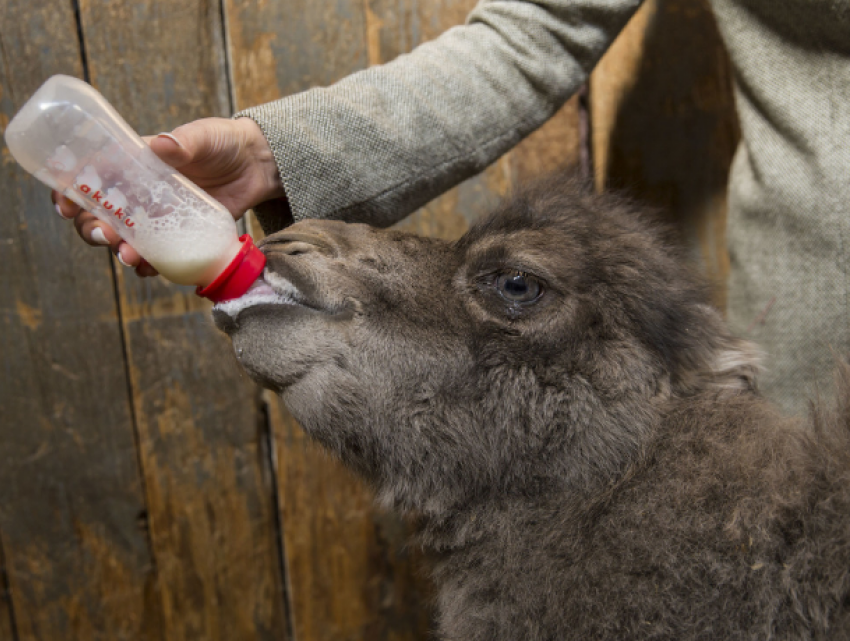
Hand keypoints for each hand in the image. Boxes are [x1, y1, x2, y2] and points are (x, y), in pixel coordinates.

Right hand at [52, 117, 284, 276]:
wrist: (257, 166)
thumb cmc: (223, 142)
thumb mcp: (203, 136)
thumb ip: (184, 142)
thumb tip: (163, 144)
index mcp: (132, 164)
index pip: (88, 178)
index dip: (69, 192)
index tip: (64, 204)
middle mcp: (139, 194)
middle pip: (99, 216)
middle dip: (92, 229)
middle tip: (104, 234)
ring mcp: (158, 217)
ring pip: (125, 240)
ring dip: (120, 251)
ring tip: (129, 257)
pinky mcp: (180, 235)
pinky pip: (157, 255)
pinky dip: (150, 265)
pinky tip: (151, 270)